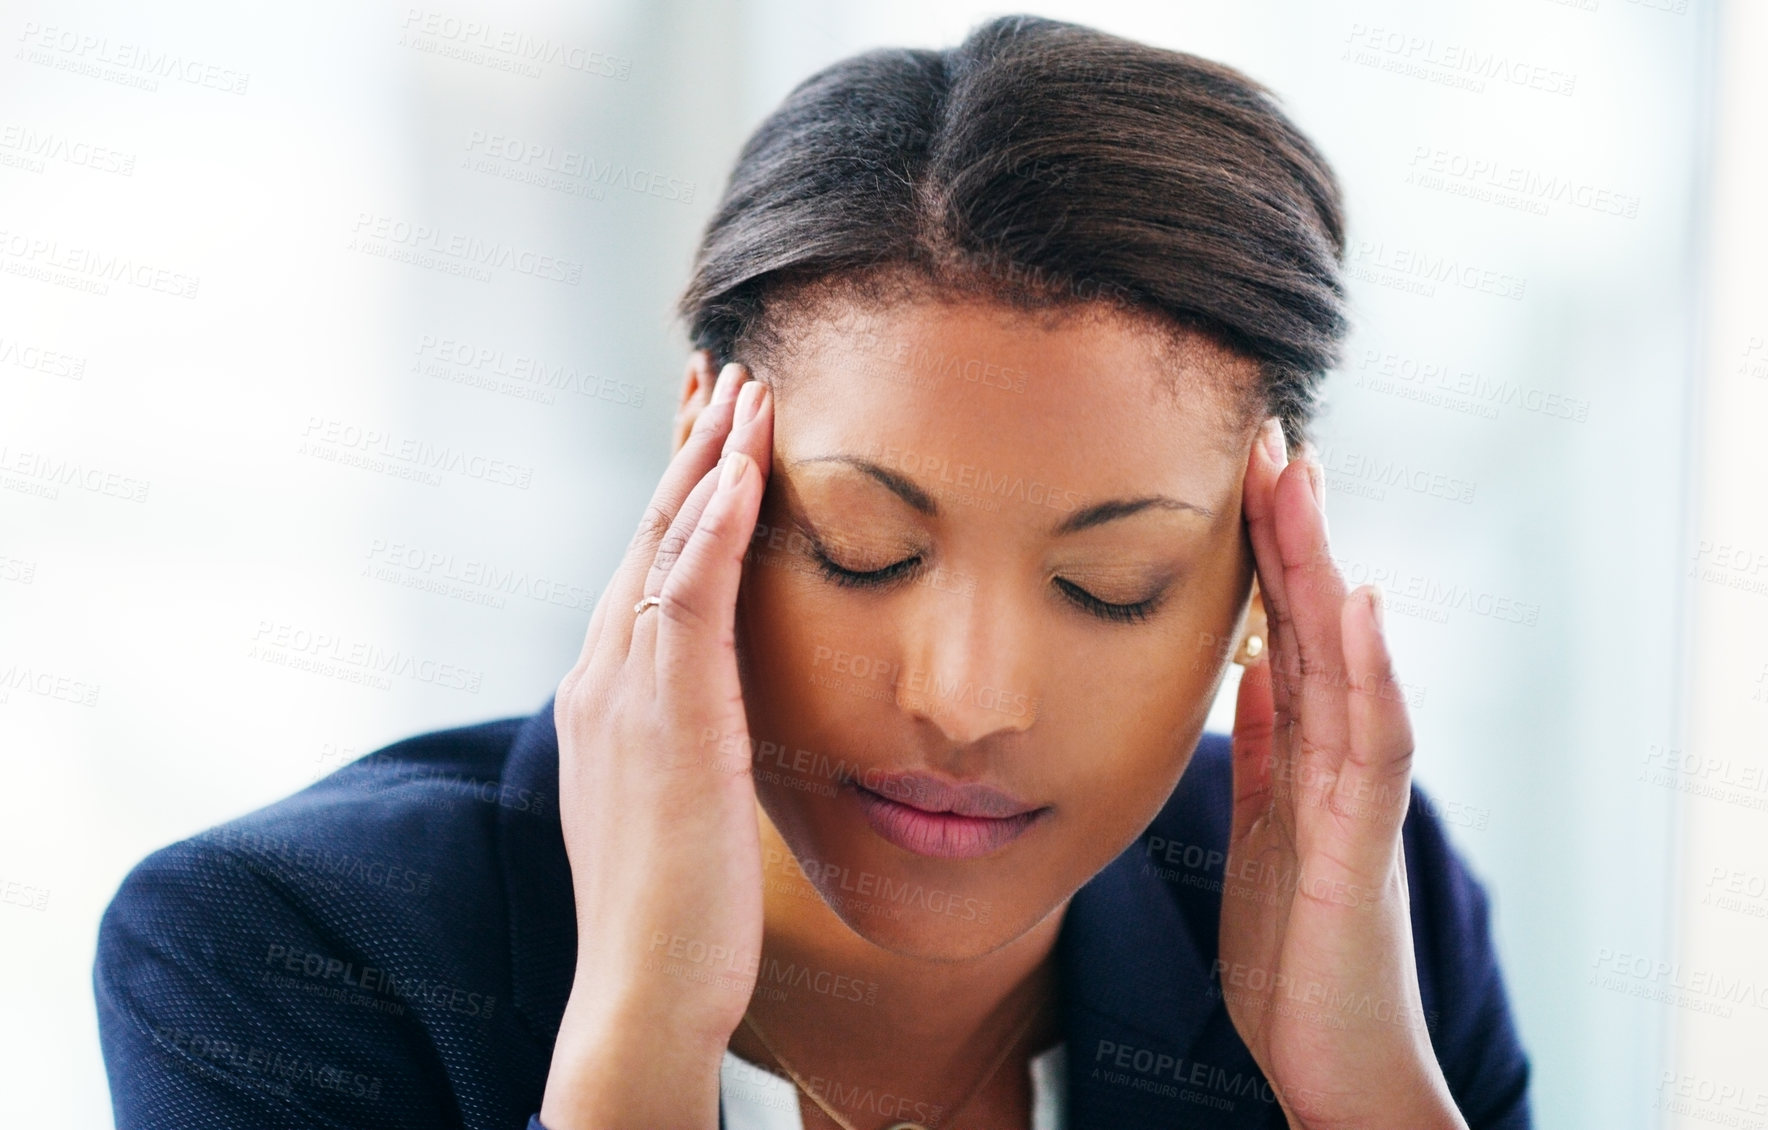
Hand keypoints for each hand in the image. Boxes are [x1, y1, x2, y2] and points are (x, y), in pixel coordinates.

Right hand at [540, 360, 773, 1129]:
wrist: (643, 986)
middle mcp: (605, 674)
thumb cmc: (672, 904)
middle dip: (687, 448)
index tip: (711, 425)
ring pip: (662, 546)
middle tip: (721, 371)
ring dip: (705, 459)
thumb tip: (714, 704)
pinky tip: (740, 468)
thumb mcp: (675, 793)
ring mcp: (626, 692)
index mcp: (610, 691)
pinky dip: (710, 525)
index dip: (678, 488)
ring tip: (743, 386)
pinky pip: (686, 597)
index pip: (647, 564)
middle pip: (648, 533)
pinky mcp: (666, 719)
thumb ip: (685, 731)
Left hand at [1217, 421, 1465, 1129]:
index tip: (1238, 470)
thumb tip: (1245, 668)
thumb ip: (1266, 749)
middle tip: (1270, 435)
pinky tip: (1362, 604)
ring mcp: (1355, 800)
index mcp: (1303, 754)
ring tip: (1306, 481)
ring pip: (1345, 661)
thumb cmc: (1298, 951)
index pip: (1283, 633)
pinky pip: (1370, 746)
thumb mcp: (1264, 829)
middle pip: (1315, 626)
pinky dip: (1371, 672)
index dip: (1263, 552)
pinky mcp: (1359, 848)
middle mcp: (1337, 761)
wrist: (1334, 1062)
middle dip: (1291, 533)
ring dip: (1326, 569)